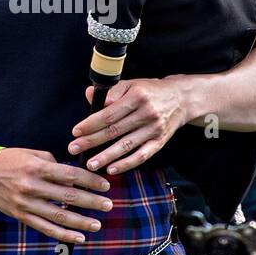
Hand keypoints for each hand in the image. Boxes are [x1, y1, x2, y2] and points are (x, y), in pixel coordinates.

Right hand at [0, 147, 112, 243]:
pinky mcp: (22, 216)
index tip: (104, 185)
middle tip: (108, 205)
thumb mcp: (32, 154)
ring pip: (59, 216)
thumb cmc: (9, 160)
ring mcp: (26, 204)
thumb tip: (73, 176)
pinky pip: (46, 228)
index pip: (70, 175)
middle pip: (68, 196)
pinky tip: (78, 238)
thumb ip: (54, 163)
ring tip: (97, 224)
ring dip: (81, 222)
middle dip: (91, 202)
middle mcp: (32, 187)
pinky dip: (63, 235)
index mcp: (37, 168)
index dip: (90, 181)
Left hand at [68, 77, 187, 175]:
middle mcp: (147, 113)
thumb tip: (90, 95)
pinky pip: (142, 155)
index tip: (76, 132)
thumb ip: (111, 91)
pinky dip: (127, 164)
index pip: (109, 113)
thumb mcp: (131, 84)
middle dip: (92, 141)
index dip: (91, 124)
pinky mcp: (160, 142)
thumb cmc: (150, 91)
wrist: (181, 99)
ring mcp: (154, 129)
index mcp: (137, 96)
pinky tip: (112, 169)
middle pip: (115, 130)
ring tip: (90, 164)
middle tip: (74, 149)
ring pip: (126, 145)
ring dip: (107, 156)